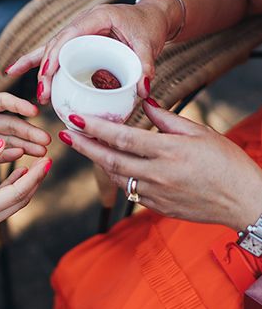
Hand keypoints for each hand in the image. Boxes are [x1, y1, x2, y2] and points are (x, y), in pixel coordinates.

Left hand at [0, 92, 50, 167]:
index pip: (2, 102)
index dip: (19, 106)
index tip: (35, 113)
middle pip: (9, 123)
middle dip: (28, 131)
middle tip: (46, 141)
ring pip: (6, 139)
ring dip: (23, 144)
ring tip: (41, 152)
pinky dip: (8, 155)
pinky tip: (22, 158)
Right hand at [0, 140, 52, 244]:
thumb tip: (0, 142)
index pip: (19, 191)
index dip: (35, 175)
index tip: (47, 160)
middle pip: (21, 200)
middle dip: (35, 181)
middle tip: (45, 161)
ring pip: (13, 205)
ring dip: (24, 187)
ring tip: (33, 168)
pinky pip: (2, 207)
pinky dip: (10, 192)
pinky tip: (14, 178)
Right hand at [5, 2, 172, 103]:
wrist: (152, 17)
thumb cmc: (150, 26)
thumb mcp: (149, 43)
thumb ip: (146, 65)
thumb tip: (143, 91)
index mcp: (96, 17)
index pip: (69, 36)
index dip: (55, 55)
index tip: (48, 74)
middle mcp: (81, 23)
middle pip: (55, 46)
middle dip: (45, 71)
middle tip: (43, 95)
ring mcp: (76, 33)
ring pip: (49, 50)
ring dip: (37, 70)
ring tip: (26, 88)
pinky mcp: (76, 44)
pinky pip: (52, 53)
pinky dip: (35, 63)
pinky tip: (14, 70)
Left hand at [59, 100, 261, 230]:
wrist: (243, 201)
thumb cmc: (227, 164)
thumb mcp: (201, 134)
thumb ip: (168, 120)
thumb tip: (147, 102)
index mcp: (169, 152)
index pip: (122, 138)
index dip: (95, 129)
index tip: (75, 119)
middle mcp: (157, 174)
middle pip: (109, 159)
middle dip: (83, 145)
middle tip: (64, 133)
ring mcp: (154, 193)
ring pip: (114, 175)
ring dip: (96, 160)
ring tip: (81, 145)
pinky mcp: (154, 206)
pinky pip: (128, 189)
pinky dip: (116, 175)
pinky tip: (108, 164)